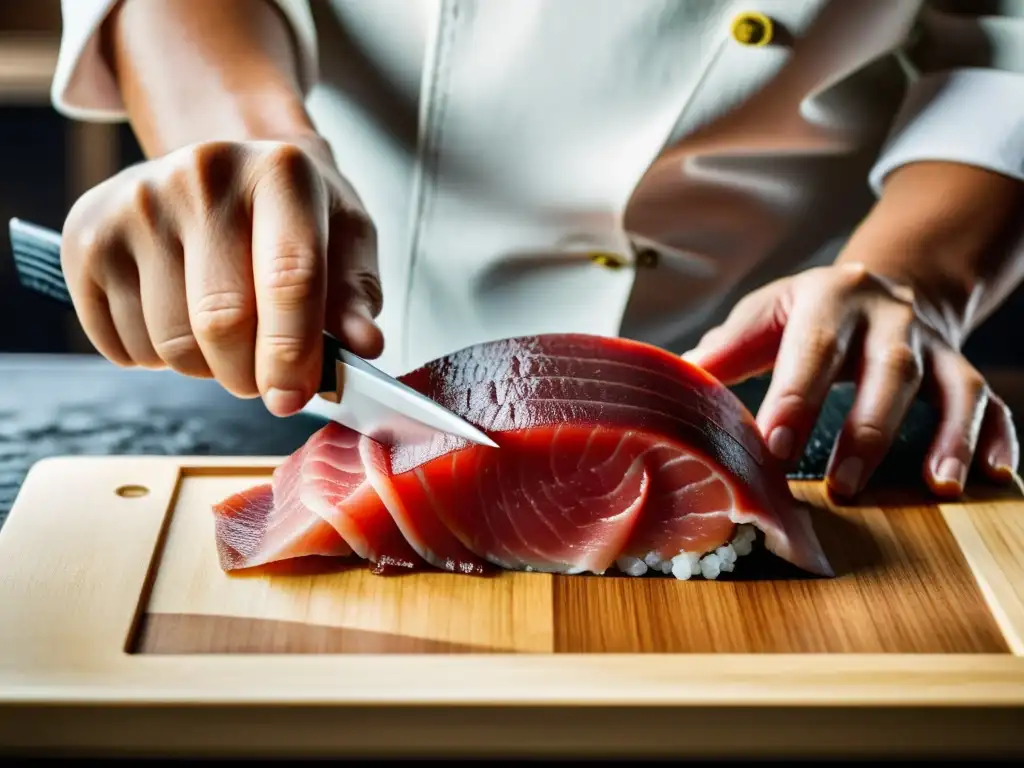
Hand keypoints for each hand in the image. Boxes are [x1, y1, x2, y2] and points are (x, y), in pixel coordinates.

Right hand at [60, 136, 382, 416]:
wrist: (229, 172)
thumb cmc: (297, 217)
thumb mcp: (345, 241)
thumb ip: (354, 298)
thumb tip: (363, 347)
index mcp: (280, 172)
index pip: (288, 278)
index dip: (293, 353)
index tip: (293, 397)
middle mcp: (202, 174)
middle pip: (222, 321)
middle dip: (249, 375)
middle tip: (264, 380)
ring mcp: (136, 202)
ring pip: (170, 344)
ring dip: (204, 369)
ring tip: (223, 339)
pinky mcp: (87, 236)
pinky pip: (122, 345)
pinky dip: (156, 360)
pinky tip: (178, 320)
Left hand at [682, 262, 1018, 498]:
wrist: (880, 281)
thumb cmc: (808, 312)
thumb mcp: (765, 313)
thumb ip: (726, 350)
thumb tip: (675, 386)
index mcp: (830, 298)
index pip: (812, 350)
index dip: (795, 397)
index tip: (774, 448)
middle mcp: (890, 317)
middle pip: (890, 370)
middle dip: (868, 430)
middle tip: (843, 488)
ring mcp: (934, 343)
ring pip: (953, 385)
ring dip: (949, 437)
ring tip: (940, 487)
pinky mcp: (961, 367)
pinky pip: (992, 401)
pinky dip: (999, 436)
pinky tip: (998, 475)